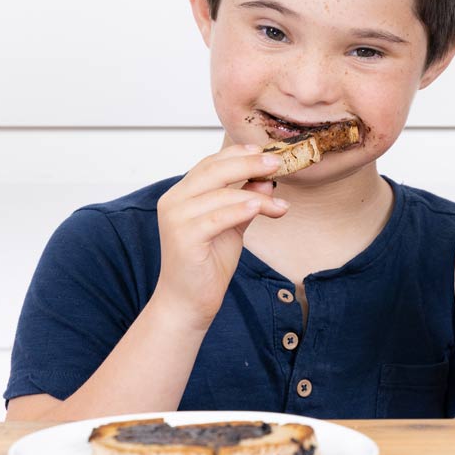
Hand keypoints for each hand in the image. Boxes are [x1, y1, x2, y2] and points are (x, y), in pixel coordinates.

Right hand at [153, 144, 289, 329]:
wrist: (188, 302)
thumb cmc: (207, 263)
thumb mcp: (232, 225)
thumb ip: (245, 201)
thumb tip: (266, 180)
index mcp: (181, 194)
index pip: (210, 163)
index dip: (238, 154)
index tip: (265, 152)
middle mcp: (174, 200)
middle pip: (214, 170)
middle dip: (249, 164)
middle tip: (278, 164)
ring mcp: (176, 218)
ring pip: (221, 194)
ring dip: (256, 196)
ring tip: (280, 205)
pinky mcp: (184, 237)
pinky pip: (218, 217)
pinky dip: (241, 210)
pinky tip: (262, 207)